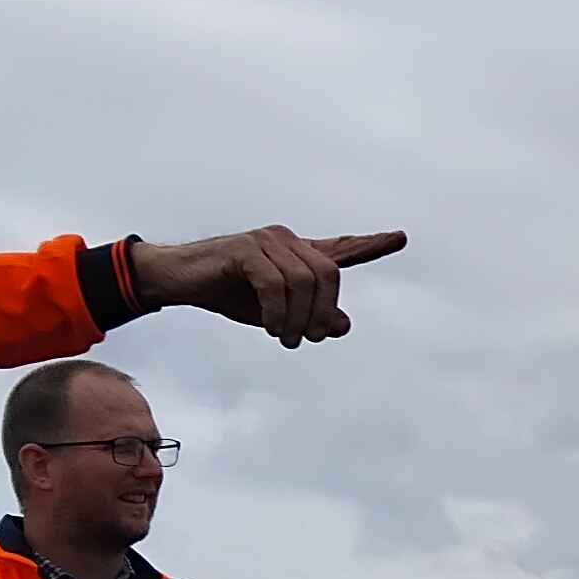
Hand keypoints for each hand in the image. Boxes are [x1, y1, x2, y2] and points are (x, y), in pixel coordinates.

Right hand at [127, 226, 407, 346]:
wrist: (178, 279)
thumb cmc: (227, 293)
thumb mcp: (276, 313)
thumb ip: (310, 316)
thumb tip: (343, 325)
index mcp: (297, 254)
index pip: (341, 248)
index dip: (371, 245)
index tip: (399, 238)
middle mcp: (287, 241)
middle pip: (329, 276)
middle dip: (323, 313)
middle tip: (309, 340)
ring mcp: (267, 242)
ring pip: (305, 282)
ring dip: (300, 319)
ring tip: (288, 339)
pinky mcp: (246, 249)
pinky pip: (277, 284)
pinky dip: (279, 313)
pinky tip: (274, 328)